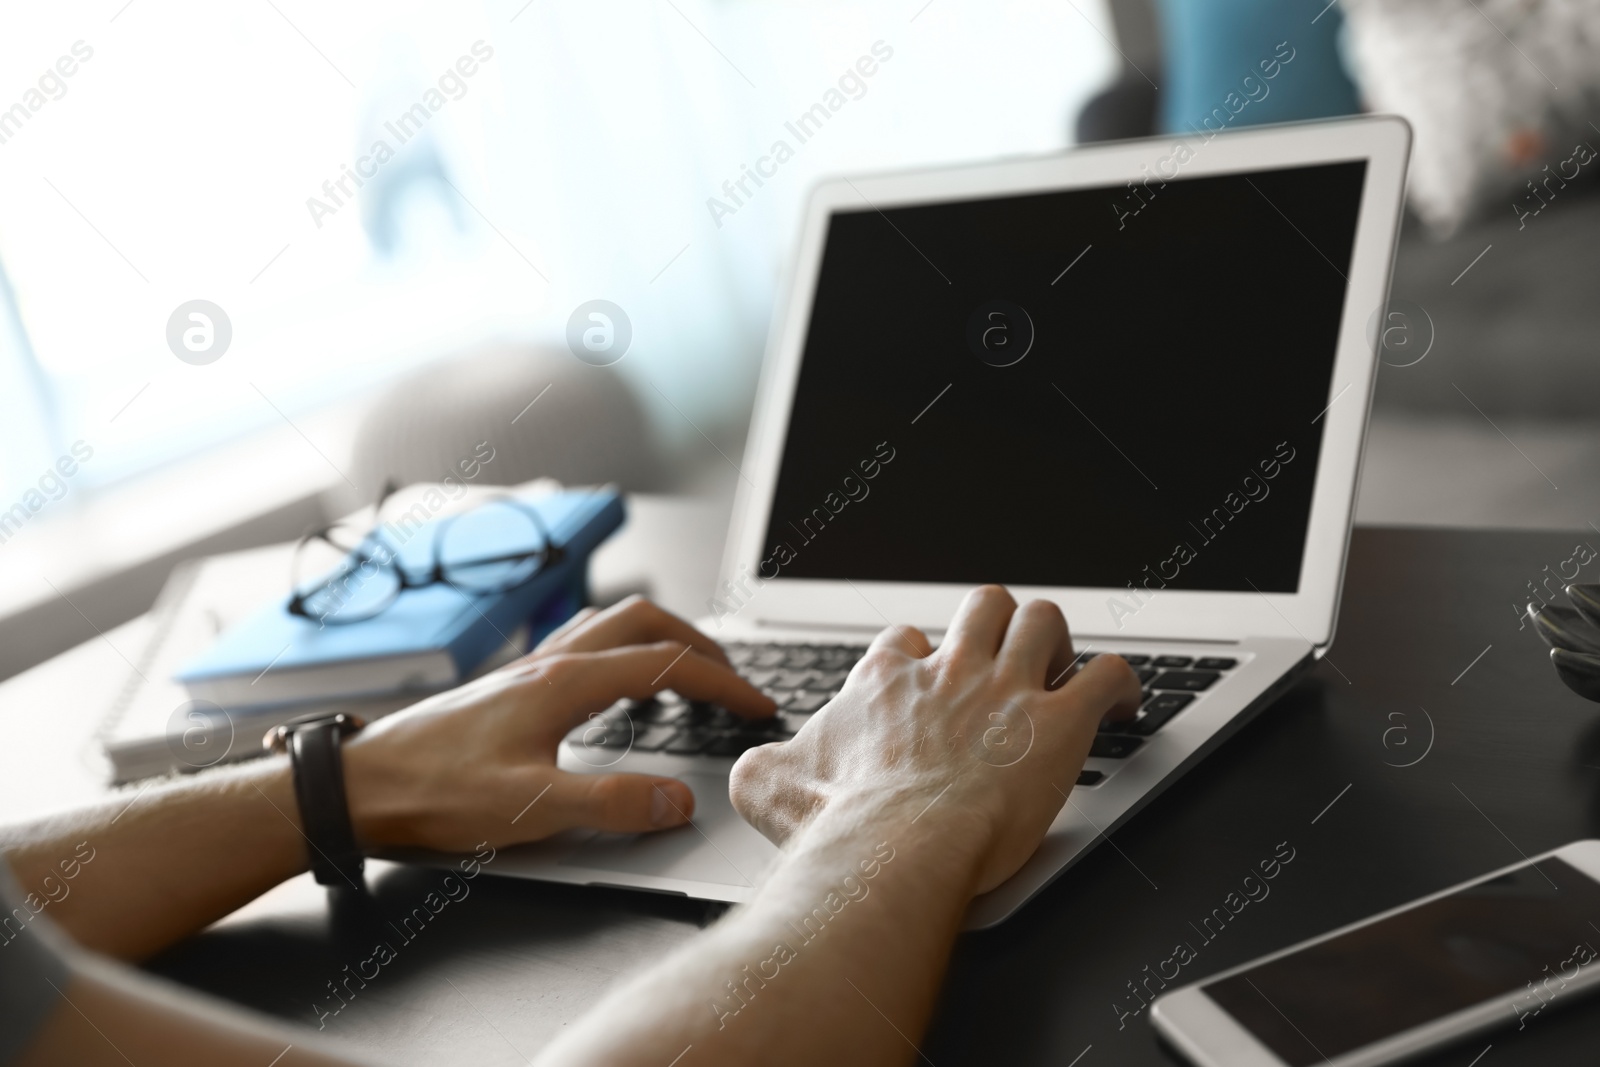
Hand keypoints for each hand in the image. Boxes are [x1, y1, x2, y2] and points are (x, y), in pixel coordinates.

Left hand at [341, 597, 775, 851]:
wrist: (361, 786)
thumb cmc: (433, 793)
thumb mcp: (532, 809)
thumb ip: (612, 804)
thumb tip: (681, 801)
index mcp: (564, 682)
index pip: (668, 664)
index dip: (724, 683)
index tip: (757, 706)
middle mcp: (550, 662)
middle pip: (644, 622)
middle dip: (701, 644)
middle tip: (733, 681)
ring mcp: (529, 668)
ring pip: (612, 626)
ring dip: (661, 640)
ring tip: (689, 677)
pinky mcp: (512, 685)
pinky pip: (584, 647)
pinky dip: (622, 655)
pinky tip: (618, 694)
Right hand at [729, 585, 1141, 894]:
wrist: (888, 851)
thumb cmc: (836, 826)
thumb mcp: (767, 787)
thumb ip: (761, 764)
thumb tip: (753, 767)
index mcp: (886, 681)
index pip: (907, 640)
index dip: (920, 657)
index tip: (927, 681)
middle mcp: (949, 672)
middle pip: (983, 605)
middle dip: (996, 623)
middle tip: (1003, 657)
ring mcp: (1006, 692)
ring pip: (1044, 621)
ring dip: (1056, 640)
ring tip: (1062, 666)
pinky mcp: (1056, 726)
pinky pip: (1107, 676)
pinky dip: (1122, 684)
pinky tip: (1124, 703)